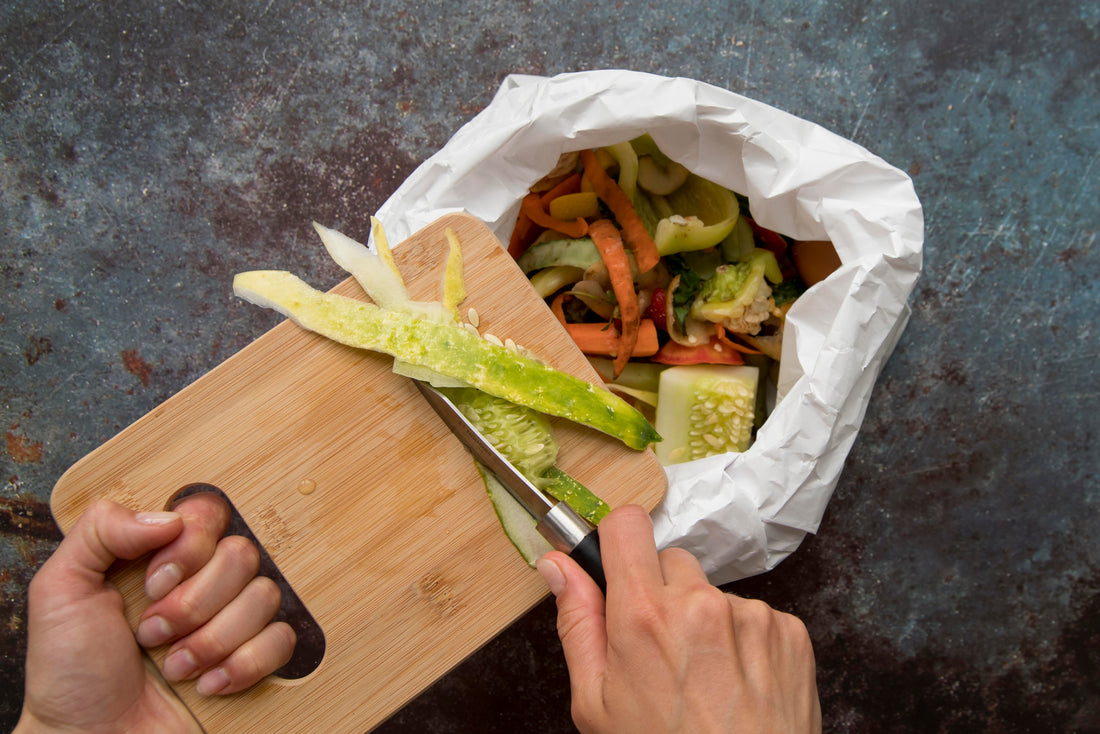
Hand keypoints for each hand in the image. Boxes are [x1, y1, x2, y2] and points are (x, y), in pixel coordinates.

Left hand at [17, 494, 295, 733]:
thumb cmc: (72, 676)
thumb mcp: (61, 590)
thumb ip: (100, 530)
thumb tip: (169, 516)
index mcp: (162, 555)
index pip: (209, 514)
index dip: (190, 548)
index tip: (155, 584)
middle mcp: (202, 582)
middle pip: (242, 554)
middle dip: (195, 603)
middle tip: (155, 633)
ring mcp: (232, 620)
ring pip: (264, 596)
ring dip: (213, 640)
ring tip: (174, 666)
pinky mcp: (255, 659)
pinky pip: (282, 639)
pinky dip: (244, 664)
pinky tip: (208, 683)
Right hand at [537, 505, 820, 733]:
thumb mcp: (597, 703)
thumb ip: (577, 622)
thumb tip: (558, 567)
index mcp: (644, 617)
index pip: (627, 524)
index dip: (617, 541)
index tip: (616, 562)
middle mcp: (701, 605)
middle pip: (670, 560)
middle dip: (660, 593)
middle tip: (660, 649)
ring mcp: (751, 615)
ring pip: (713, 591)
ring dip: (705, 621)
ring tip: (704, 679)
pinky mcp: (790, 631)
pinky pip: (755, 615)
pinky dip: (744, 641)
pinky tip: (736, 684)